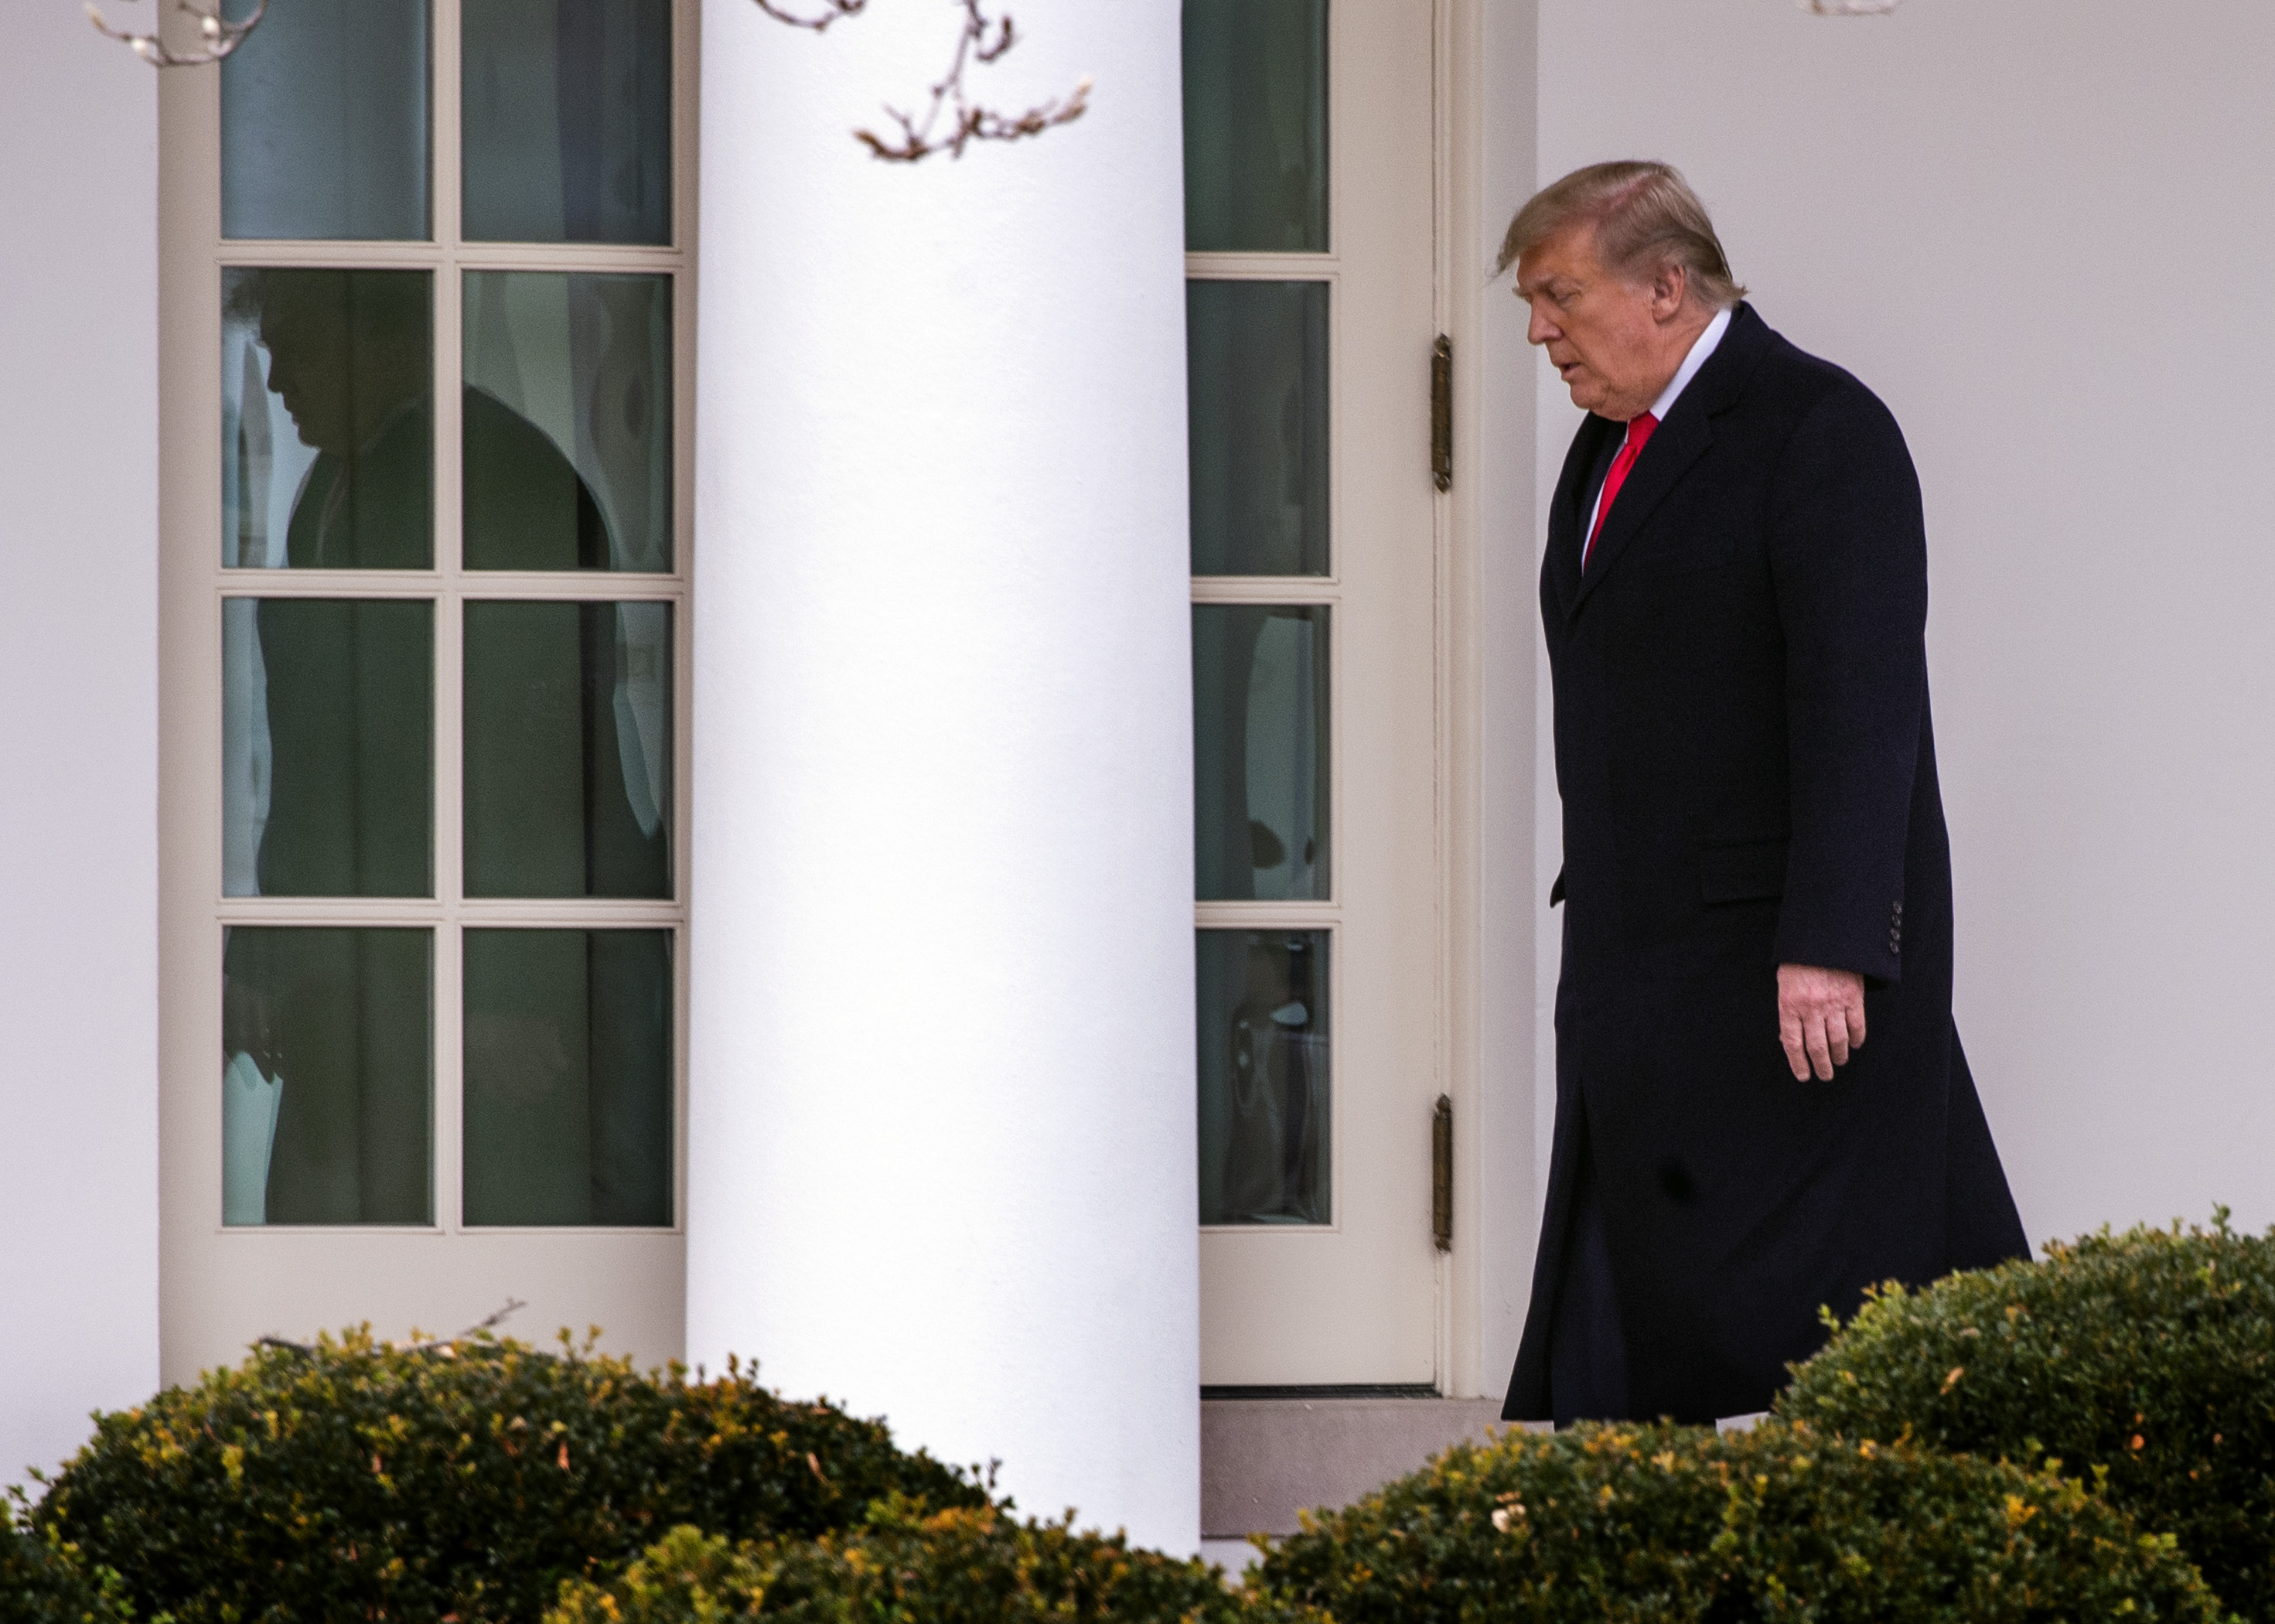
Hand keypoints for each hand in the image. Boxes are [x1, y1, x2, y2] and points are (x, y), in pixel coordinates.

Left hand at [1777, 964, 1865, 1081]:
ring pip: (1838, 1040)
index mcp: (1790, 1004)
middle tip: (1825, 1075)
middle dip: (1821, 1066)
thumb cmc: (1799, 961)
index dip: (1798, 1063)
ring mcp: (1833, 1003)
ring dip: (1839, 1055)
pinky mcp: (1853, 996)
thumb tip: (1788, 1040)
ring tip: (1839, 1062)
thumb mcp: (1784, 984)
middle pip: (1817, 1047)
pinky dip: (1856, 1038)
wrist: (1822, 936)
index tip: (1804, 1075)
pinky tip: (1854, 1044)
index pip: (1792, 1043)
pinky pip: (1856, 1025)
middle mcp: (1811, 1008)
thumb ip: (1787, 1011)